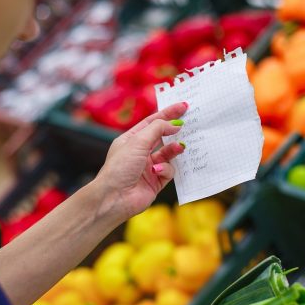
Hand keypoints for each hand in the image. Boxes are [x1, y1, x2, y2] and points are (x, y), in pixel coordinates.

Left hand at [92, 103, 187, 220]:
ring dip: (174, 150)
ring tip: (180, 147)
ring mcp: (148, 167)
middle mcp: (140, 152)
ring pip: (168, 154)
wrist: (115, 197)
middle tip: (189, 124)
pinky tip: (157, 171)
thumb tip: (174, 125)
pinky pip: (168, 171)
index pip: (152, 122)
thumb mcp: (138, 141)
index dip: (168, 114)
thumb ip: (157, 129)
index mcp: (131, 139)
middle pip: (162, 137)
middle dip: (174, 131)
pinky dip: (166, 169)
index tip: (183, 107)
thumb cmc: (120, 167)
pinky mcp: (156, 181)